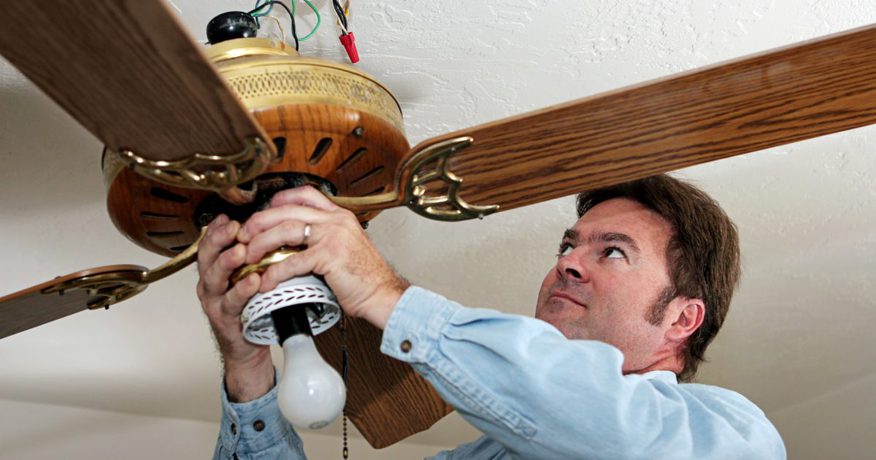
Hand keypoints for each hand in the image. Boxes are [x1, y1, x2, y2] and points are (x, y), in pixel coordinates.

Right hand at [196, 214, 272, 401]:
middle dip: (219, 240)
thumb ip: (250, 255)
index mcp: (214, 269)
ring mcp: (215, 301)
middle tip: (234, 228)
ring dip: (227, 262)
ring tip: (240, 251)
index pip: (210, 243)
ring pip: (215, 278)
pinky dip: (241, 291)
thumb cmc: (250, 306)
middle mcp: (210, 283)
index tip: (228, 216)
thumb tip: (264, 227)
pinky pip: (231, 303)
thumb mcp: (246, 275)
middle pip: (207, 256)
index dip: (216, 229)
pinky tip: (253, 282)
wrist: (247, 345)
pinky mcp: (225, 318)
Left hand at [238, 186, 408, 328]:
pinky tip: (265, 282)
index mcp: (340, 216)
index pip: (306, 193)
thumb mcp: (346, 247)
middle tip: (244, 234)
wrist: (383, 294)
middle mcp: (336, 221)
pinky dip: (274, 272)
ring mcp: (333, 236)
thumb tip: (297, 241)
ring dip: (261, 243)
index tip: (264, 211)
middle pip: (288, 210)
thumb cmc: (365, 278)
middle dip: (260, 221)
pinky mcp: (329, 256)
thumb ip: (325, 238)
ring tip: (249, 256)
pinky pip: (292, 261)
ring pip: (286, 230)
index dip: (280, 200)